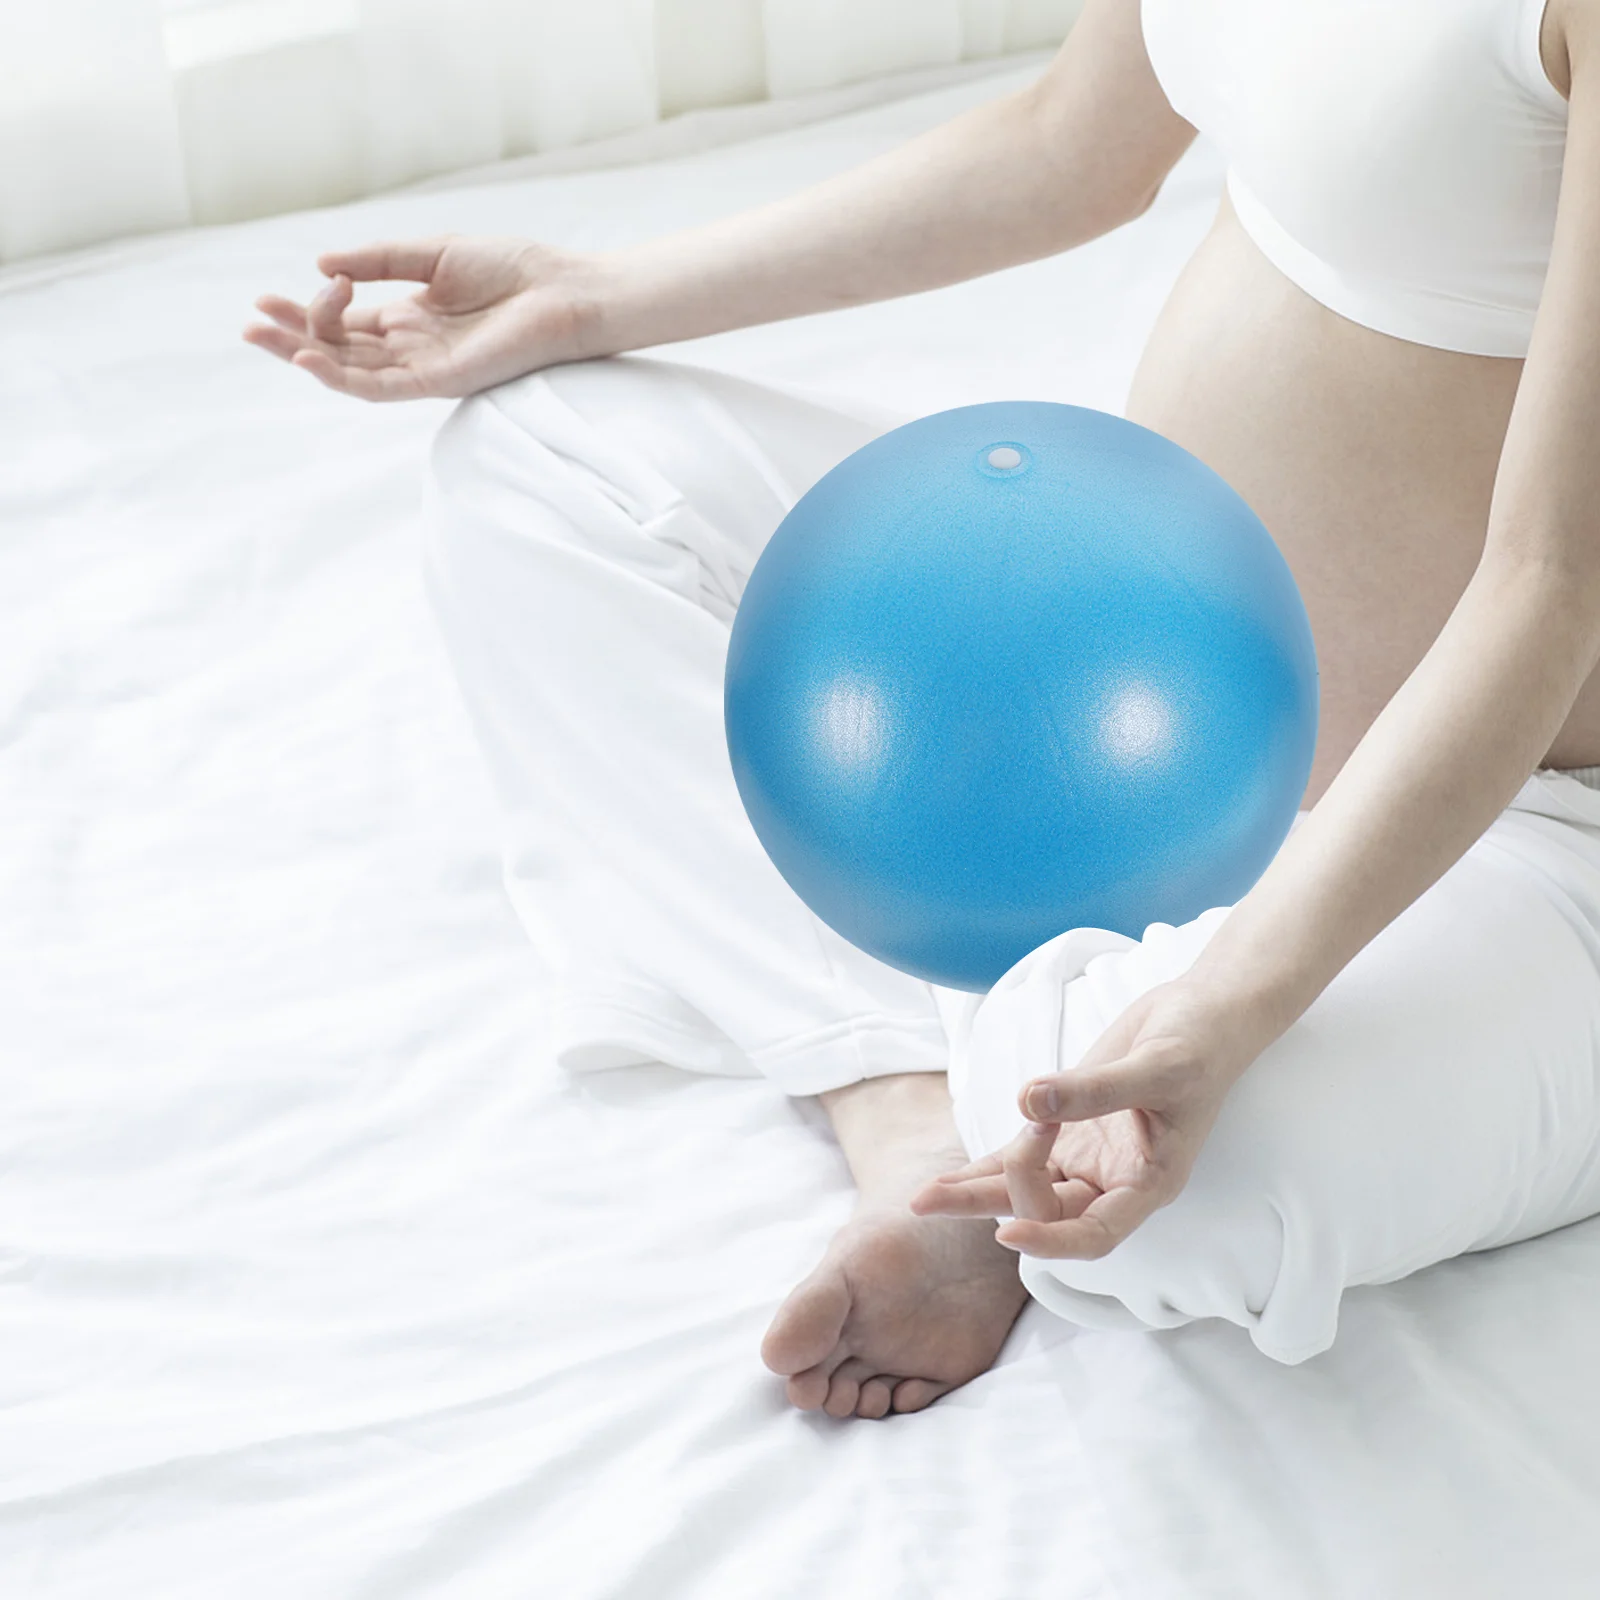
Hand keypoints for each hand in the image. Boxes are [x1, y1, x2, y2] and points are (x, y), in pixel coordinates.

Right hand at [243, 235, 607, 401]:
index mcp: (409, 318)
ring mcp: (423, 368)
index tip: (301, 278)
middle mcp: (411, 348)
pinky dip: (343, 377)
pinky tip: (310, 358)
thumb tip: (323, 265)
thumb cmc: (513, 270)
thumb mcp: (433, 253)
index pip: (346, 323)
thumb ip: (379, 259)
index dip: (311, 309)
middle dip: (292, 336)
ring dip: (305, 356)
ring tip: (262, 335)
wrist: (562, 292)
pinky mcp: (440, 382)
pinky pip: (382, 388)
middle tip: (250, 320)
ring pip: (351, 372)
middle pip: (339, 351)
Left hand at [911, 977, 1266, 1258]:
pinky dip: (983, 1168)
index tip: (1007, 1232)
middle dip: (1002, 1199)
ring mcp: (1087, 1158)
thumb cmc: (1197, 1046)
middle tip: (966, 1172)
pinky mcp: (1066, 1131)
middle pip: (1048, 1212)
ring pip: (1025, 1190)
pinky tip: (946, 1179)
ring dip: (976, 1195)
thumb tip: (1027, 1100)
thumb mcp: (1156, 1066)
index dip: (1053, 1241)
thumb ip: (1095, 1089)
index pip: (1097, 1233)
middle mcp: (1113, 1181)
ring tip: (921, 1201)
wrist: (1200, 1016)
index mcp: (1149, 1183)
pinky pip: (1017, 1159)